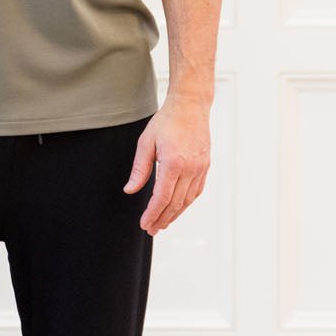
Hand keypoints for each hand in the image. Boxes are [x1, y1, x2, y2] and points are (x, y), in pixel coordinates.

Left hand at [123, 96, 211, 234]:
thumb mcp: (145, 143)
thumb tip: (130, 190)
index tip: (145, 224)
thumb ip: (139, 169)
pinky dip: (186, 203)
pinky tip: (177, 208)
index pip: (162, 197)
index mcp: (173, 162)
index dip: (152, 214)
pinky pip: (196, 191)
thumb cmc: (167, 121)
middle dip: (162, 219)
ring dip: (175, 214)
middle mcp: (190, 168)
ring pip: (187, 200)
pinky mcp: (205, 165)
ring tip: (163, 223)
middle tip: (152, 229)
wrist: (190, 105)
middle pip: (175, 203)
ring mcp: (200, 167)